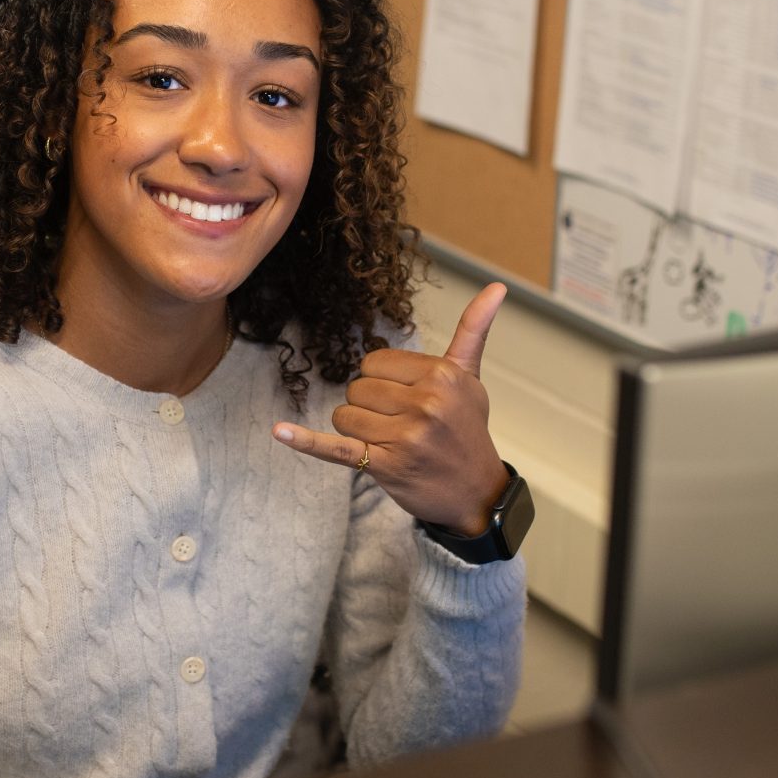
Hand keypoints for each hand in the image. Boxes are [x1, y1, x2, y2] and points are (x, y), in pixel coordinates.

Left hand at [274, 283, 506, 534]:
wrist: (477, 492)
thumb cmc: (468, 430)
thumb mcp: (471, 378)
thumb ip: (473, 330)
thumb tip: (496, 286)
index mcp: (441, 375)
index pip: (375, 362)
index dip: (381, 381)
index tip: (406, 399)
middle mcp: (424, 404)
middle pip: (357, 388)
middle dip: (370, 406)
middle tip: (402, 425)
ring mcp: (404, 437)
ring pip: (344, 416)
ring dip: (357, 430)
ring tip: (390, 442)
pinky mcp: (385, 466)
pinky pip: (336, 448)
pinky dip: (305, 441)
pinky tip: (280, 432)